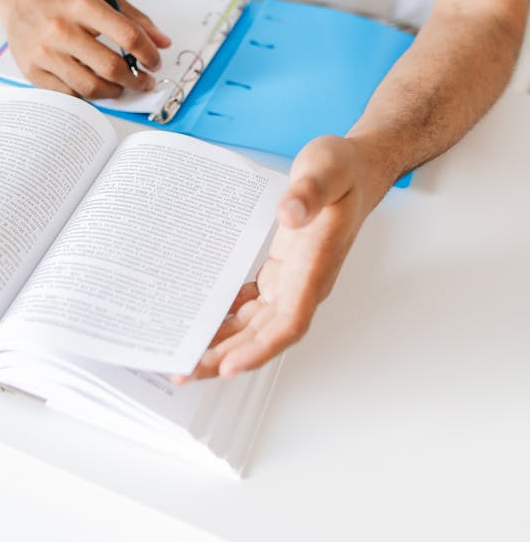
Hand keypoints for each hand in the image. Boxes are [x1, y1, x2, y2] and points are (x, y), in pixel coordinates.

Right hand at [0, 0, 171, 97]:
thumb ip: (135, 18)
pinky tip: (95, 86)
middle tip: (144, 82)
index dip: (148, 53)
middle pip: (110, 66)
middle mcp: (59, 29)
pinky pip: (69, 94)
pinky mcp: (32, 71)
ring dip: (114, 91)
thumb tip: (163, 43)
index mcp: (80, 4)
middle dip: (136, 80)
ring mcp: (43, 52)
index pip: (126, 35)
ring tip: (122, 86)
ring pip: (90, 86)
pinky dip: (87, 94)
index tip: (155, 62)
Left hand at [176, 135, 384, 382]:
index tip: (229, 366)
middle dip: (226, 357)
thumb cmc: (344, 171)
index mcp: (316, 265)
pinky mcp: (281, 271)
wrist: (356, 170)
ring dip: (223, 342)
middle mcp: (304, 282)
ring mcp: (292, 280)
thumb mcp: (327, 169)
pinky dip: (228, 316)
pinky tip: (203, 320)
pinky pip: (252, 305)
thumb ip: (309, 192)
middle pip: (265, 335)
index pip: (289, 322)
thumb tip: (290, 213)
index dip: (260, 348)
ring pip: (255, 325)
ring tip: (185, 354)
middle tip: (185, 371)